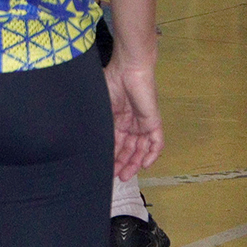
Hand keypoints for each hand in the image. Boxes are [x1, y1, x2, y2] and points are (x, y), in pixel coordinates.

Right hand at [104, 56, 164, 180]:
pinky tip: (144, 165)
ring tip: (126, 175)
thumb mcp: (101, 107)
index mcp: (117, 118)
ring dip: (134, 162)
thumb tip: (90, 141)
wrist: (129, 68)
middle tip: (116, 177)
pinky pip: (156, 142)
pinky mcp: (154, 122)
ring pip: (141, 149)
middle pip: (129, 148)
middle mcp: (131, 123)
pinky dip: (151, 154)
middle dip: (122, 163)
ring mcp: (143, 123)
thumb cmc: (111, 81)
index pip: (116, 142)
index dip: (111, 155)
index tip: (105, 168)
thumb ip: (100, 124)